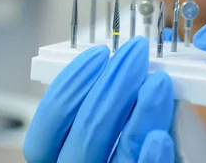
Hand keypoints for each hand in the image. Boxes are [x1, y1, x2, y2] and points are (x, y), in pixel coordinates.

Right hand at [23, 37, 174, 162]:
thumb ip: (109, 108)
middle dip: (112, 86)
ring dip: (140, 113)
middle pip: (84, 137)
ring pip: (118, 157)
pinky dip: (150, 159)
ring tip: (158, 81)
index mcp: (57, 162)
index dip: (68, 88)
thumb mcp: (107, 132)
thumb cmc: (127, 154)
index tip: (98, 53)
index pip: (45, 131)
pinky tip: (161, 135)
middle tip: (136, 54)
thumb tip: (128, 65)